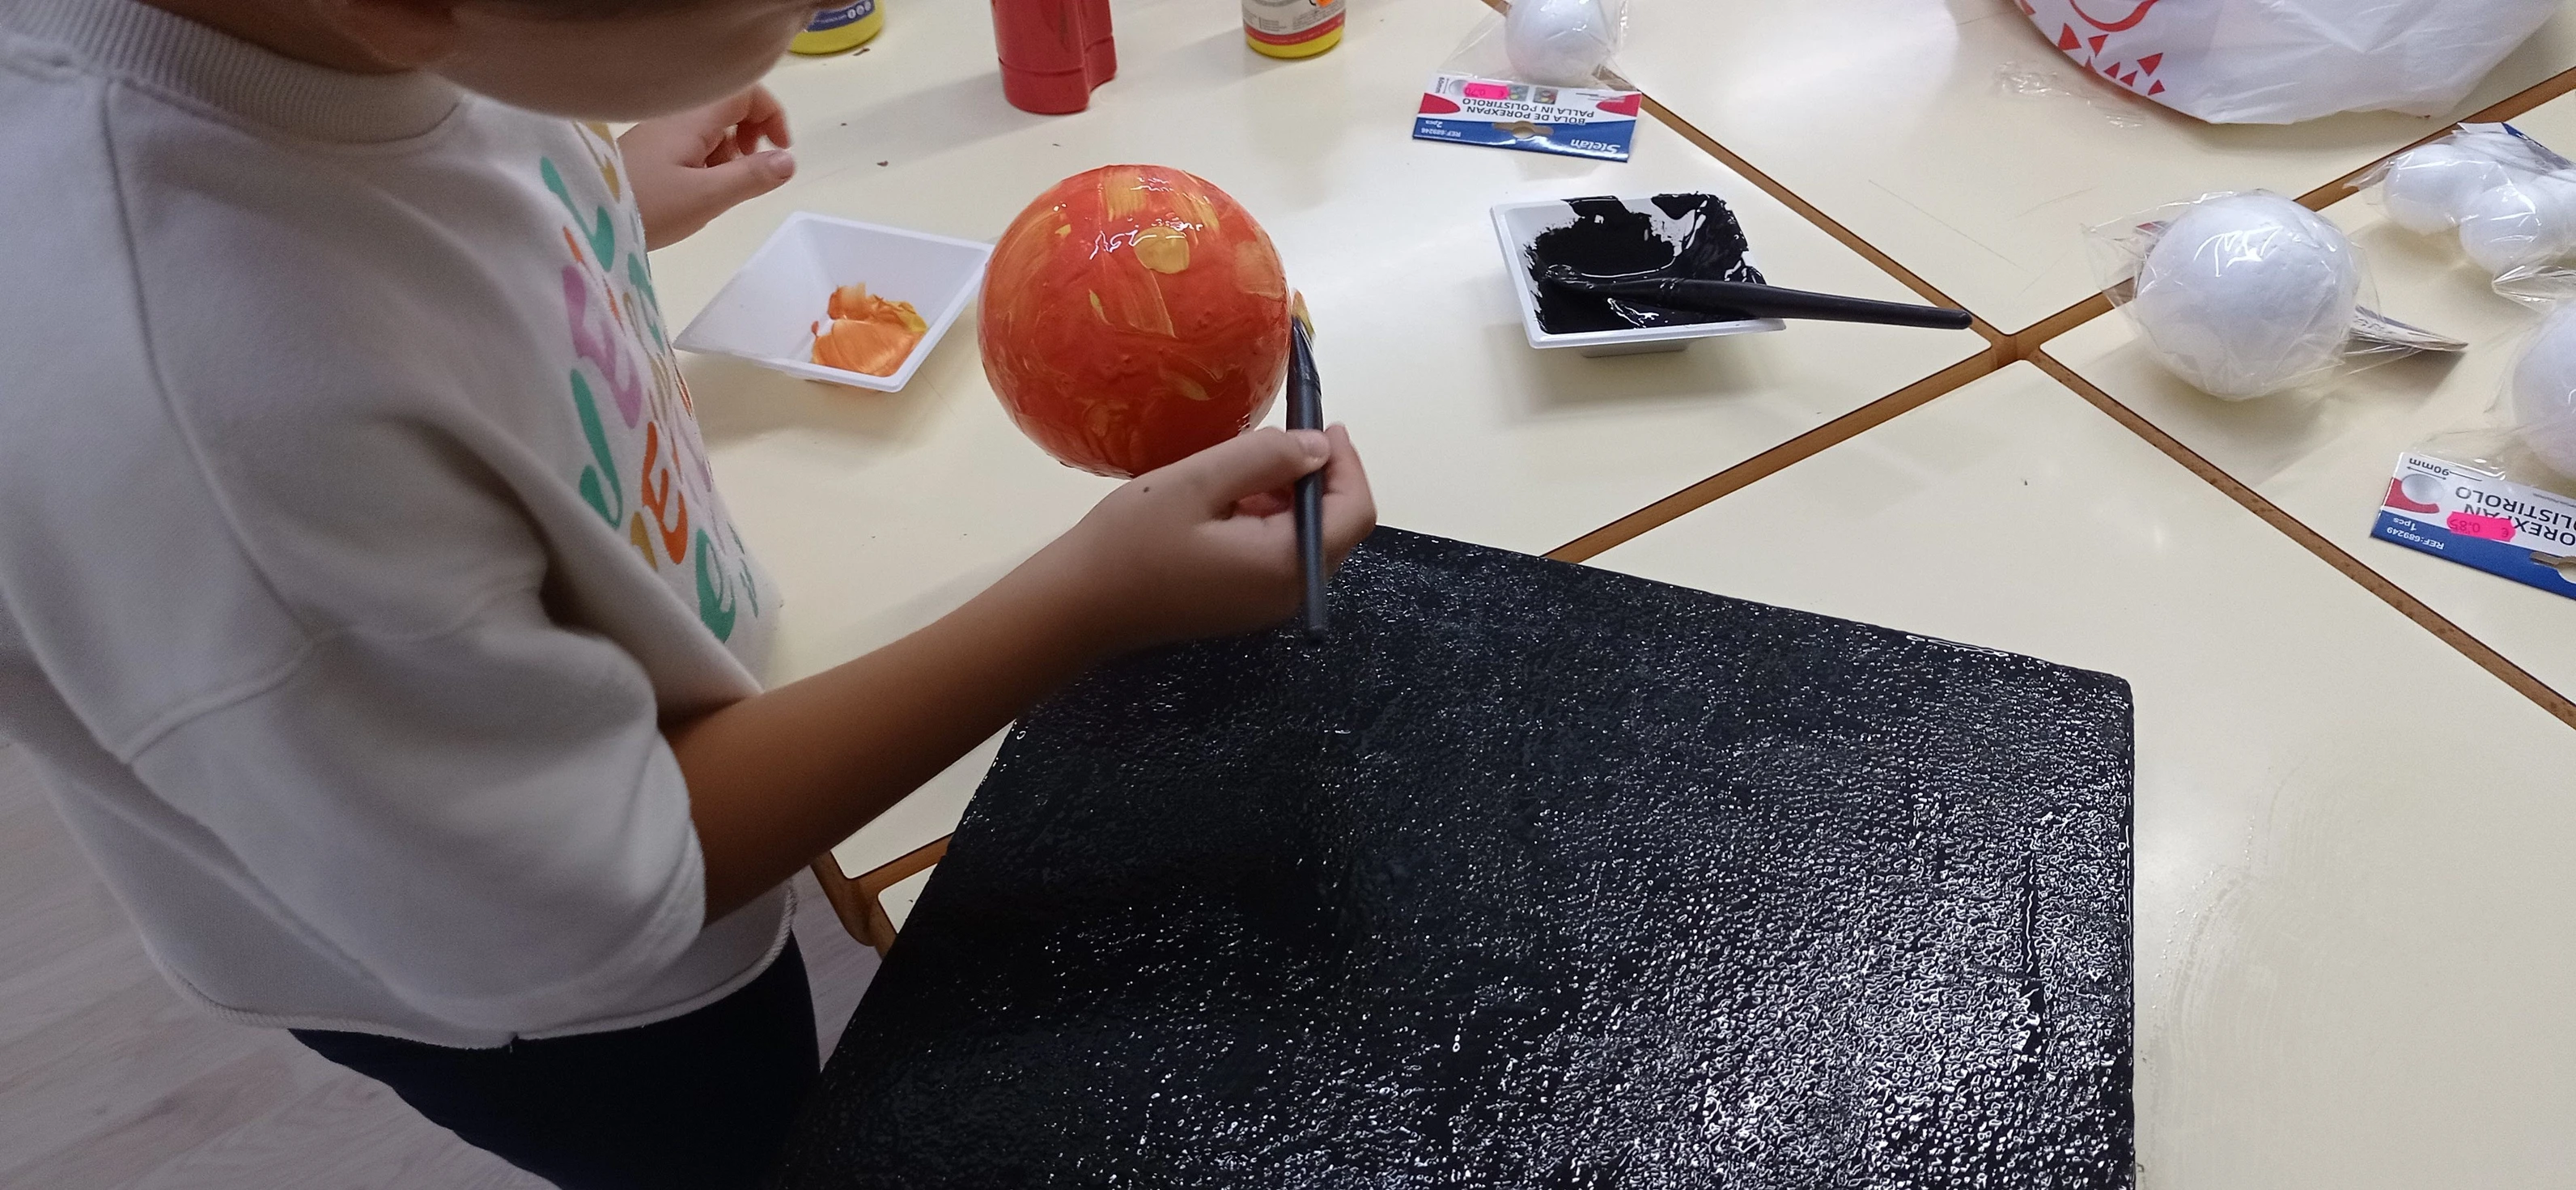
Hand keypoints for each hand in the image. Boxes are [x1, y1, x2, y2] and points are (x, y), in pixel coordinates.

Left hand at [619, 85, 794, 249]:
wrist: (588, 217)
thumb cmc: (650, 206)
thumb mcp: (708, 197)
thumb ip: (752, 177)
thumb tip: (789, 161)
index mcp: (694, 118)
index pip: (745, 92)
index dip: (771, 114)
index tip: (780, 150)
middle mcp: (678, 117)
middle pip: (730, 107)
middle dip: (754, 134)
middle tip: (754, 169)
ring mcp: (662, 134)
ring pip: (712, 129)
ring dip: (731, 153)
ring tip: (726, 187)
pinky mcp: (652, 153)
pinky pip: (693, 145)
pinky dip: (710, 162)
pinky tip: (702, 192)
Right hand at [1030, 426, 1376, 653]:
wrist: (1079, 606)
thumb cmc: (1132, 542)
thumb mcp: (1198, 482)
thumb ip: (1265, 457)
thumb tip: (1319, 447)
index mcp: (1287, 564)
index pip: (1354, 512)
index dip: (1348, 463)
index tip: (1323, 422)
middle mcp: (1288, 592)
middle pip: (1336, 527)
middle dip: (1317, 477)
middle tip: (1280, 434)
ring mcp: (1266, 604)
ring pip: (1305, 538)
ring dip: (1288, 496)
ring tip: (1242, 462)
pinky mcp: (1242, 604)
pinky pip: (1275, 554)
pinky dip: (1266, 518)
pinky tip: (1225, 496)